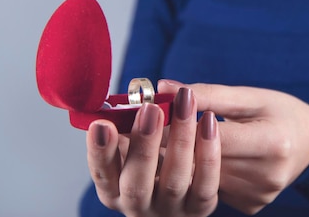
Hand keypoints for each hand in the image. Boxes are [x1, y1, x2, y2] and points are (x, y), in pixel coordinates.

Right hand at [86, 87, 220, 216]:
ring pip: (174, 180)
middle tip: (151, 109)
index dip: (100, 151)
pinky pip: (206, 182)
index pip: (103, 175)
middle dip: (143, 144)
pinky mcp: (200, 208)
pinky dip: (208, 151)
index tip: (102, 124)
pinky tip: (208, 121)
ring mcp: (170, 209)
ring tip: (185, 102)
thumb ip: (127, 132)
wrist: (187, 195)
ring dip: (180, 138)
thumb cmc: (155, 164)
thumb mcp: (133, 151)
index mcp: (116, 191)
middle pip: (136, 184)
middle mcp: (139, 205)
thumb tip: (123, 103)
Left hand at [158, 81, 308, 214]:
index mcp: (272, 142)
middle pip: (206, 161)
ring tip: (164, 139)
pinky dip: (201, 172)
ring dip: (182, 160)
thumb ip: (209, 93)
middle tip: (146, 126)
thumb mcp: (252, 96)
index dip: (179, 125)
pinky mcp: (251, 206)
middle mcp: (267, 176)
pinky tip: (194, 158)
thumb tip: (164, 87)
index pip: (214, 137)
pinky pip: (214, 188)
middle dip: (173, 143)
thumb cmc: (281, 113)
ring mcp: (259, 195)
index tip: (150, 114)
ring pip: (204, 177)